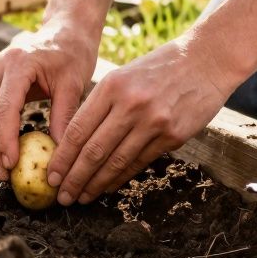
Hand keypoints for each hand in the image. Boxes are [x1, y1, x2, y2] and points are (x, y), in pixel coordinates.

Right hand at [0, 19, 99, 179]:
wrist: (64, 32)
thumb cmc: (72, 55)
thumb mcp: (73, 84)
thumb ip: (64, 117)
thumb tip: (58, 154)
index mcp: (17, 63)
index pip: (3, 107)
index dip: (5, 139)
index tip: (12, 164)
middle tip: (3, 174)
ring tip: (0, 169)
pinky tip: (0, 152)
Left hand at [47, 34, 236, 205]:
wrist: (205, 60)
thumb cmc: (158, 68)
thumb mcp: (123, 75)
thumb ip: (101, 104)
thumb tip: (75, 141)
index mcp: (112, 86)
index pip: (78, 129)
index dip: (62, 157)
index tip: (51, 175)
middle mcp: (131, 105)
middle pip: (93, 150)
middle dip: (74, 178)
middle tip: (61, 196)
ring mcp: (154, 122)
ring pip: (116, 162)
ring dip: (95, 184)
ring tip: (81, 197)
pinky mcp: (173, 136)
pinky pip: (139, 162)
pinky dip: (120, 178)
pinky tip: (107, 187)